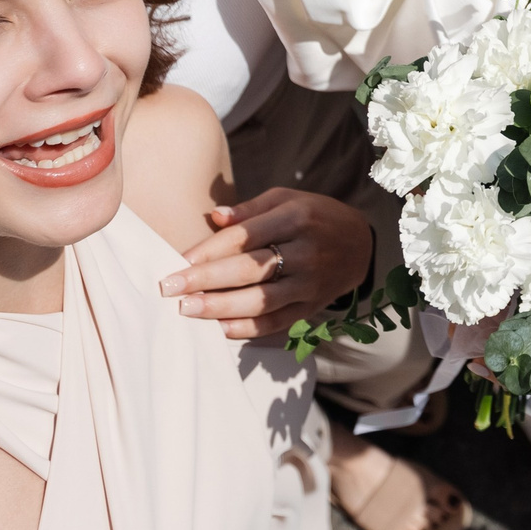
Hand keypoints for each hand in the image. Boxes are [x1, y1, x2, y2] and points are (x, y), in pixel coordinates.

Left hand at [163, 187, 371, 340]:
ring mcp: (310, 282)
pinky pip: (278, 322)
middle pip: (250, 268)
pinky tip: (220, 329)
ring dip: (221, 307)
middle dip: (206, 280)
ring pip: (261, 299)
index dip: (210, 249)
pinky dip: (248, 329)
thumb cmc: (313, 217)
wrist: (360, 244)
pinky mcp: (312, 306)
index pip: (246, 236)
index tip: (179, 260)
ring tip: (188, 309)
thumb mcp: (286, 200)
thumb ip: (249, 210)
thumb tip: (213, 217)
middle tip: (170, 288)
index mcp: (297, 218)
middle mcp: (306, 251)